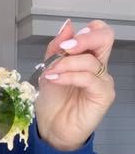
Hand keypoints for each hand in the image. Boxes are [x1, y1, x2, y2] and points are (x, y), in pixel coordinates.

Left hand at [35, 19, 115, 150]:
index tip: (65, 41)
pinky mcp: (103, 95)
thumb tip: (67, 25)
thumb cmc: (52, 100)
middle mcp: (99, 66)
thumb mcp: (48, 68)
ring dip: (66, 63)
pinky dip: (69, 76)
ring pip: (91, 61)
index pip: (99, 32)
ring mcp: (103, 80)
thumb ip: (56, 48)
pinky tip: (55, 79)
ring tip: (50, 72)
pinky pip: (88, 78)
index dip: (86, 30)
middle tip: (65, 48)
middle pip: (105, 38)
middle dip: (84, 39)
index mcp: (88, 57)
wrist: (52, 128)